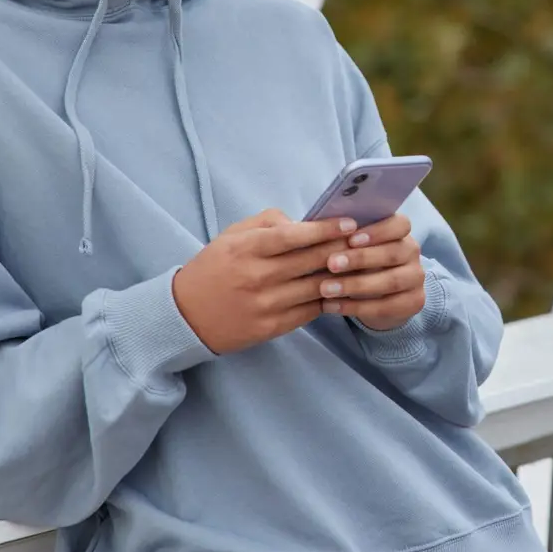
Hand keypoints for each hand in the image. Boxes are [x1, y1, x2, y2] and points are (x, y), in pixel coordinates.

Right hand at [171, 209, 364, 353]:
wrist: (186, 315)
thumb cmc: (214, 268)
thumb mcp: (232, 235)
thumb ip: (268, 223)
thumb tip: (303, 223)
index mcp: (247, 249)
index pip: (293, 236)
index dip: (325, 229)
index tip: (349, 223)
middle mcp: (257, 277)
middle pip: (311, 261)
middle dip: (342, 250)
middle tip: (366, 241)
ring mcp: (266, 305)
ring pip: (316, 288)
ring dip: (342, 276)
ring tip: (362, 265)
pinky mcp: (271, 328)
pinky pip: (310, 312)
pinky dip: (329, 300)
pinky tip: (343, 290)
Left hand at [313, 214, 425, 331]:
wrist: (376, 297)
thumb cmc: (357, 263)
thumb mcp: (352, 247)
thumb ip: (343, 238)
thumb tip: (319, 229)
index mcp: (400, 232)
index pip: (400, 224)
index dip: (378, 231)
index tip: (351, 239)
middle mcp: (412, 252)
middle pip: (394, 252)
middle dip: (360, 258)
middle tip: (331, 264)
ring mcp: (416, 278)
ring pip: (391, 281)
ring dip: (356, 285)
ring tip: (326, 289)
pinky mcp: (414, 303)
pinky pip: (387, 306)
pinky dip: (356, 308)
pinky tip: (332, 306)